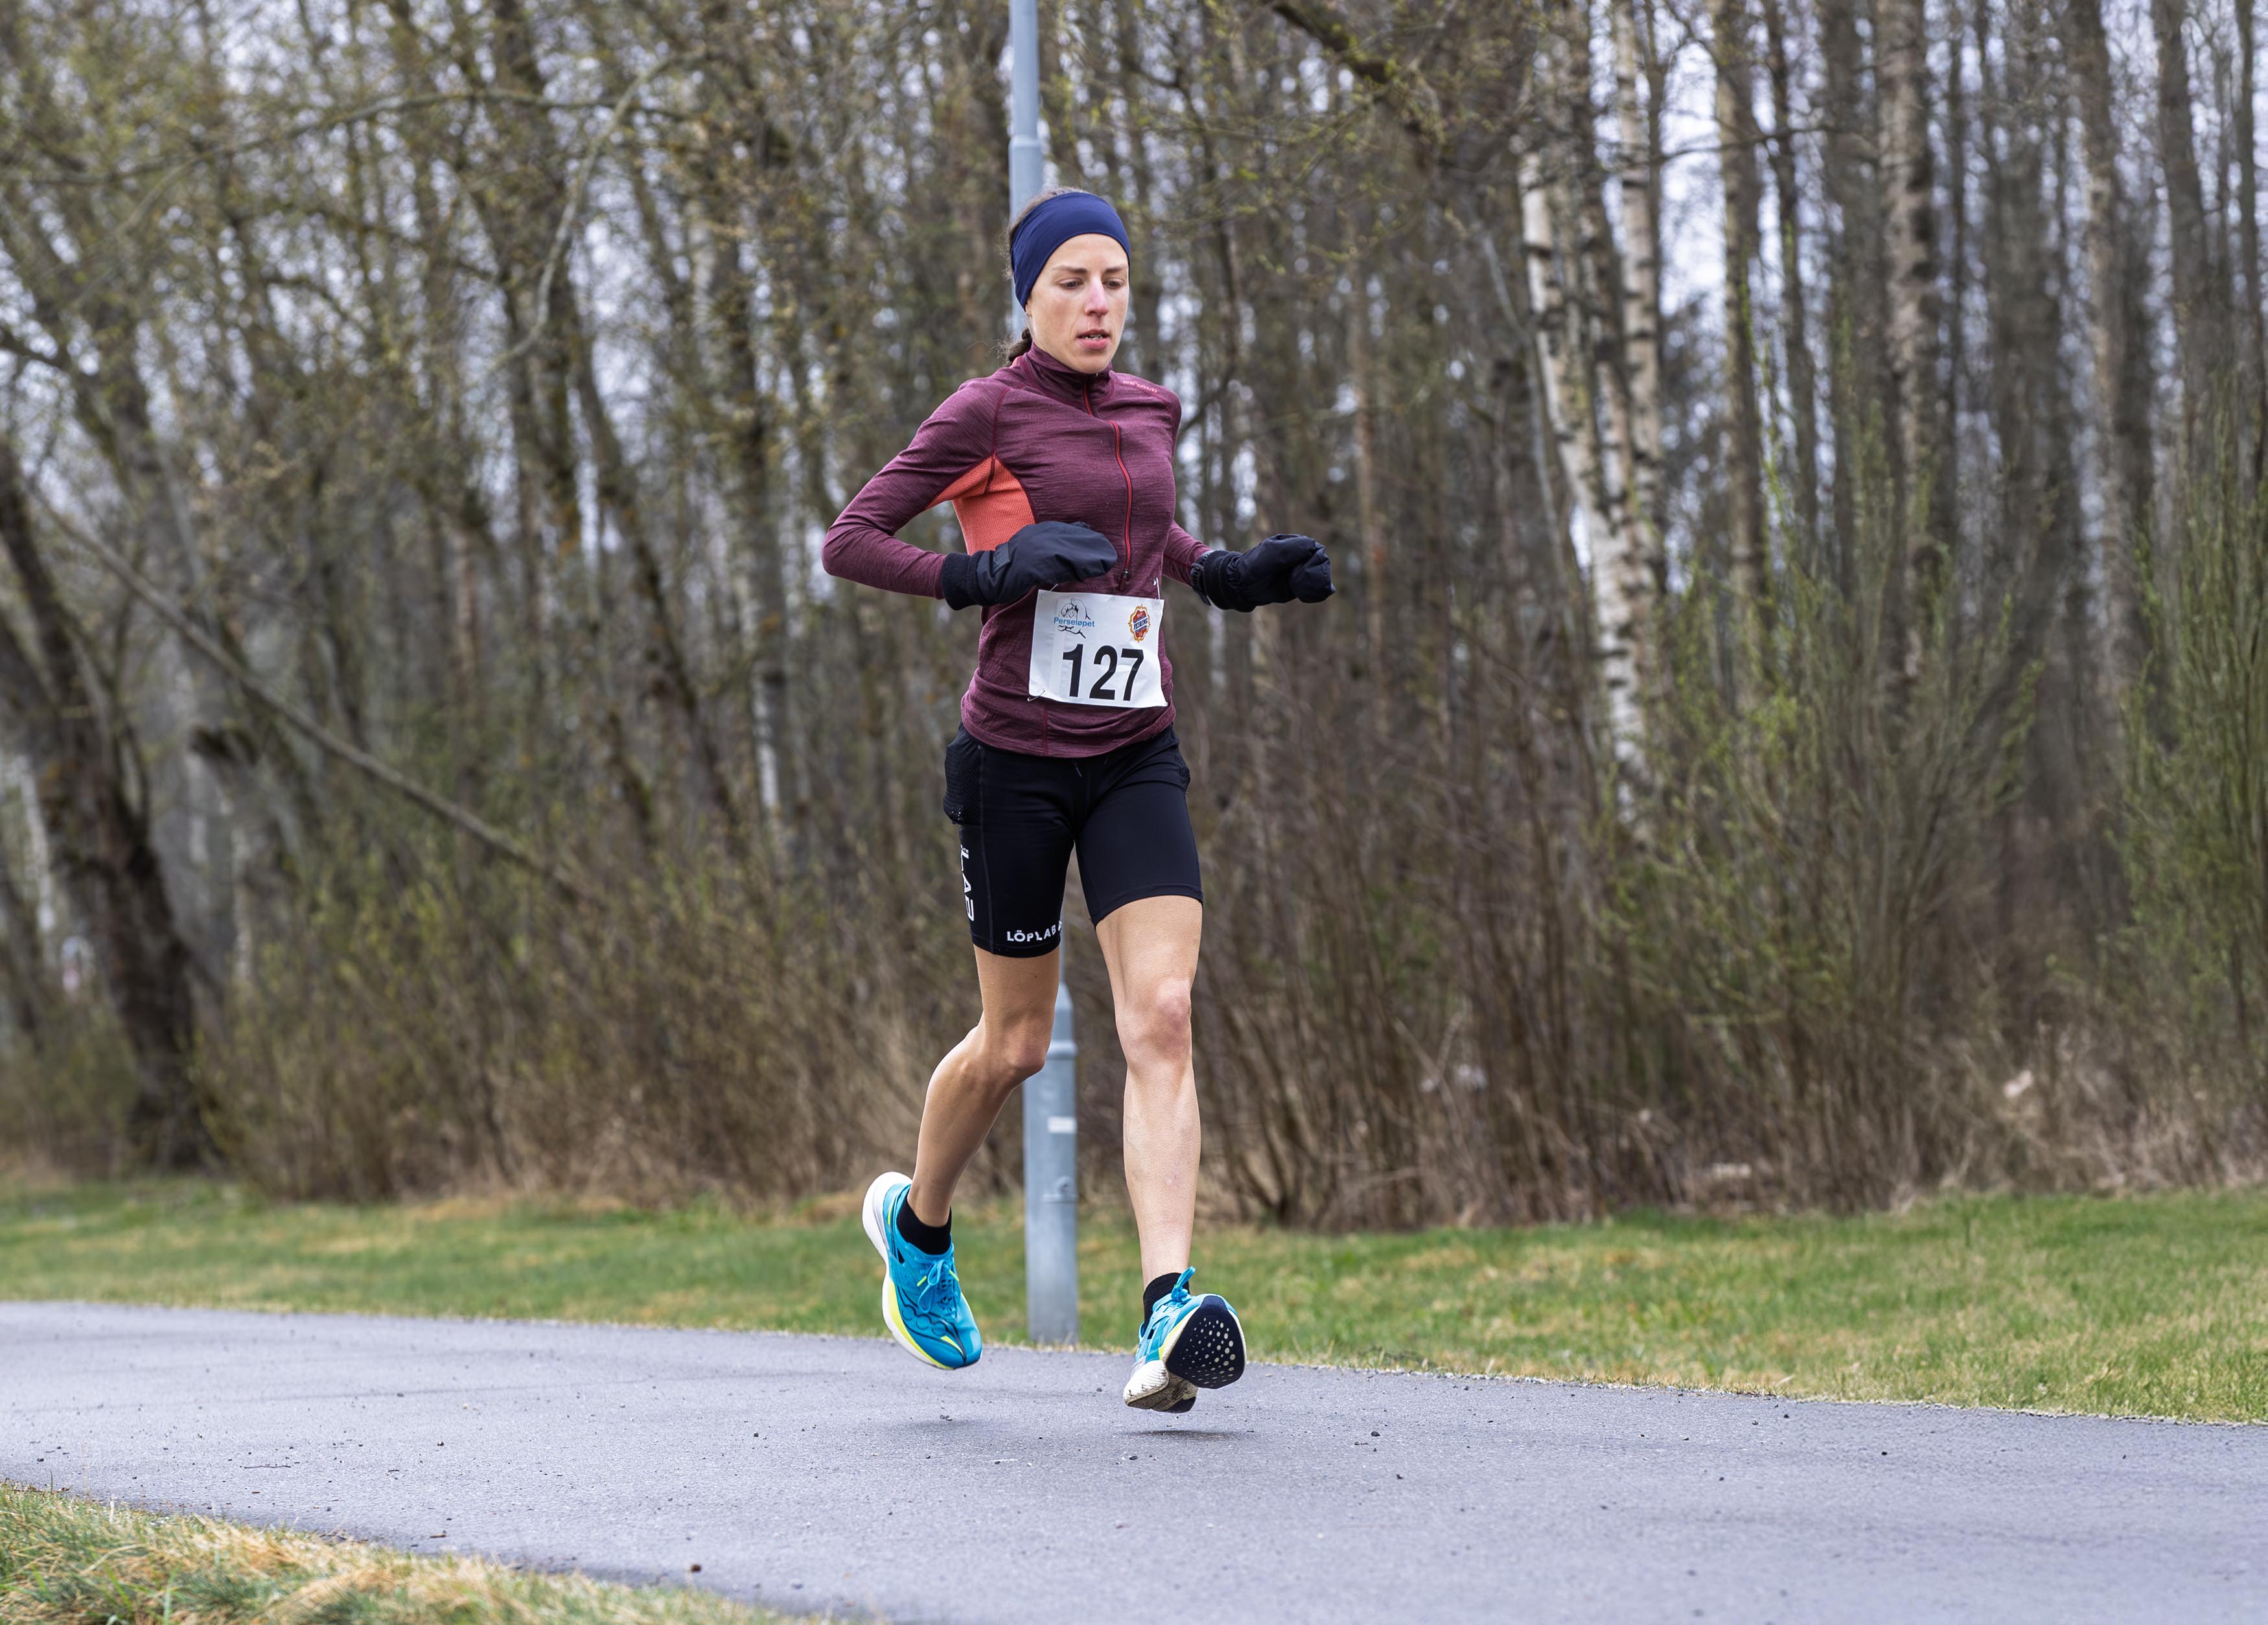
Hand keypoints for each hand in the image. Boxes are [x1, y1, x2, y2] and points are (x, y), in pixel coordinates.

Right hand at [940, 521, 1116, 608]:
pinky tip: (1084, 574)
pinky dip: (1072, 570)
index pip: (1072, 531)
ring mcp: (1036, 550)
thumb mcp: (1034, 550)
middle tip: (1110, 558)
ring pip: (1069, 553)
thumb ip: (1053, 548)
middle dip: (1094, 549)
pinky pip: (1056, 566)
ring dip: (1088, 561)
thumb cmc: (1013, 567)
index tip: (1104, 550)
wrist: (988, 576)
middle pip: (1074, 540)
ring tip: (1103, 566)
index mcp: (1041, 531)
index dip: (1090, 540)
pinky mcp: (1033, 565)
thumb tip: (1077, 553)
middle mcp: (1040, 537)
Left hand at [1242, 533, 1334, 602]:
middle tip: (1299, 581)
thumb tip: (1314, 547)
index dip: (1313, 558)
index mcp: (1293, 543)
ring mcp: (1299, 571)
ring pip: (1320, 575)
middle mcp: (1299, 556)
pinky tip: (1310, 595)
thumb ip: (1291, 549)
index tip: (1301, 567)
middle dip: (1315, 572)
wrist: (1243, 586)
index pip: (1314, 548)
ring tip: (1302, 588)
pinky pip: (1314, 587)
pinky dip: (1316, 591)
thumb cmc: (1255, 566)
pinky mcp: (1298, 585)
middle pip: (1320, 562)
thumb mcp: (1272, 553)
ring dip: (1317, 582)